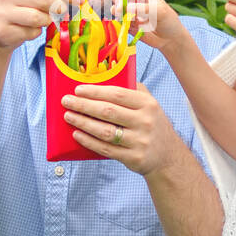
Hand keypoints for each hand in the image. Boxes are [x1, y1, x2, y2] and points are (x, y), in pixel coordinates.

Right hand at [0, 0, 83, 50]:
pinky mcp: (1, 29)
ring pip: (38, 17)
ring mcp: (1, 11)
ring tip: (41, 20)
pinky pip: (31, 32)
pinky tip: (27, 29)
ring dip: (46, 21)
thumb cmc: (23, 7)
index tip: (82, 0)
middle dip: (59, 8)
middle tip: (62, 13)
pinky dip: (35, 33)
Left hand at [60, 82, 180, 175]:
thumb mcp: (150, 105)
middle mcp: (145, 122)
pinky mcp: (134, 158)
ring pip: (105, 131)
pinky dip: (89, 141)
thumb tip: (106, 78)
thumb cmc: (153, 125)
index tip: (78, 90)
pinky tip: (77, 134)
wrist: (168, 157)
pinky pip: (106, 149)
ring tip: (68, 116)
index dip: (95, 91)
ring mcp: (140, 141)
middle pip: (108, 111)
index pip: (118, 94)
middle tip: (67, 101)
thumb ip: (133, 91)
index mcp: (148, 104)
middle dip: (84, 105)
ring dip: (83, 123)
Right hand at [110, 0, 184, 53]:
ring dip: (120, 17)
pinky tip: (136, 29)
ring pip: (115, 11)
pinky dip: (123, 27)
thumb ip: (143, 9)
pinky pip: (118, 24)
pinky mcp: (126, 23)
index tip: (120, 6)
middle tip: (120, 13)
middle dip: (116, 5)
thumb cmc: (168, 21)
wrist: (170, 38)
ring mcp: (128, 11)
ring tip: (134, 22)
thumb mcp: (159, 12)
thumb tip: (126, 8)